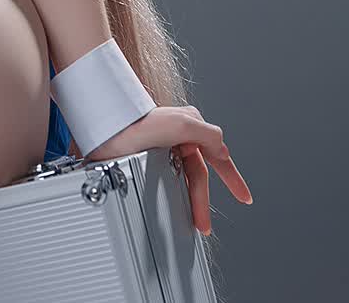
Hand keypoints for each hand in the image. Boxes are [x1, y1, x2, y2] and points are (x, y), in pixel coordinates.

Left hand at [82, 105, 252, 235]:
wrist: (103, 127)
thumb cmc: (136, 122)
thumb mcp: (182, 124)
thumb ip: (210, 136)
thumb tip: (223, 149)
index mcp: (190, 123)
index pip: (217, 156)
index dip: (233, 179)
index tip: (244, 197)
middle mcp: (179, 132)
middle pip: (198, 172)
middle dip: (202, 200)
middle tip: (202, 225)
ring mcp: (164, 142)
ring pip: (184, 176)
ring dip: (188, 197)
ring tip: (189, 218)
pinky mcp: (148, 152)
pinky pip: (169, 175)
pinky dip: (175, 190)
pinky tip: (174, 201)